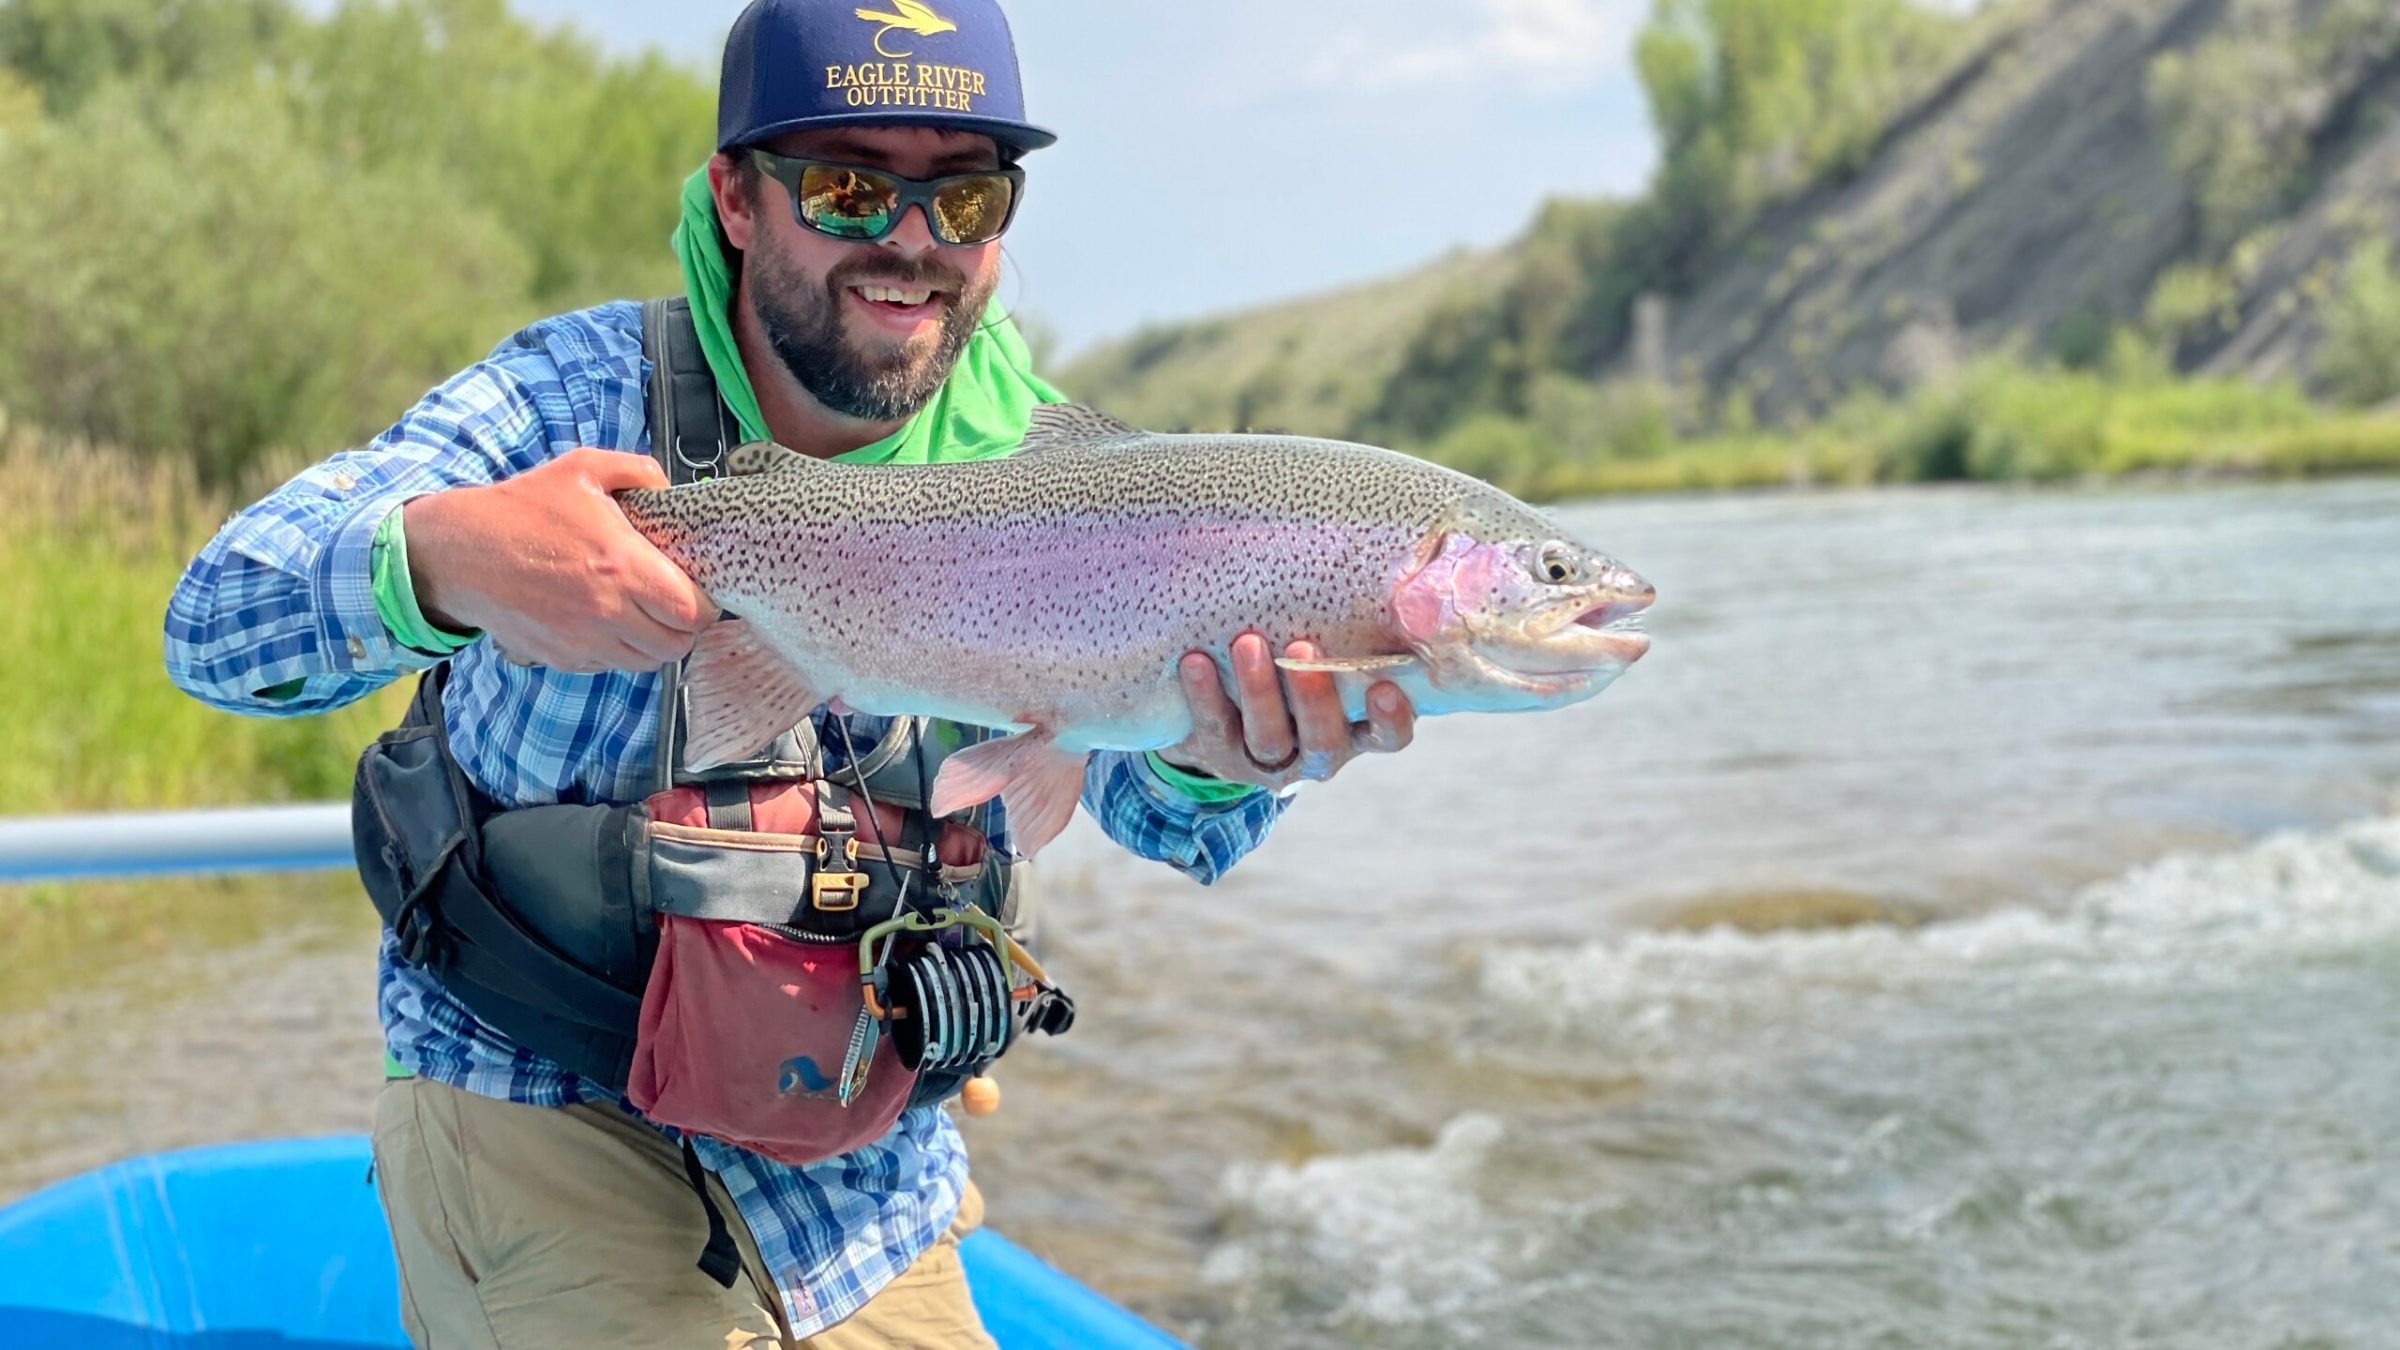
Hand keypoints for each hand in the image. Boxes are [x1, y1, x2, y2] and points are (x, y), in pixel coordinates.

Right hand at [403, 448, 713, 672]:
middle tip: (675, 604)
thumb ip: (638, 470)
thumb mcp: (583, 470)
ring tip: (643, 613)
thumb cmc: (522, 508)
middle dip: (684, 627)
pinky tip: (608, 621)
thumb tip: (670, 488)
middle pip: (675, 646)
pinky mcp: (562, 657)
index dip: (704, 605)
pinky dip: (618, 651)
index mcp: (621, 566)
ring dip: (653, 642)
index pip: (692, 612)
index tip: (697, 589)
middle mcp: (606, 611)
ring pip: (645, 662)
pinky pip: (609, 665)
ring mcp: (583, 641)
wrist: (460, 551)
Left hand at [1155, 634, 1415, 791]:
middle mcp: (1317, 750)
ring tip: (1247, 643)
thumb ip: (1355, 626)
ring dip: (1258, 691)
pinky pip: (1212, 726)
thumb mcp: (1330, 650)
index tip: (1384, 688)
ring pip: (1267, 737)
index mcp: (1355, 727)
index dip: (1390, 719)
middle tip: (1301, 648)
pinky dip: (1204, 694)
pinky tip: (1195, 662)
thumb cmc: (1296, 661)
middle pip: (1322, 739)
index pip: (1387, 736)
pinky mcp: (1219, 753)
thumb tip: (1380, 562)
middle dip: (1313, 696)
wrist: (1224, 711)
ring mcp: (1267, 757)